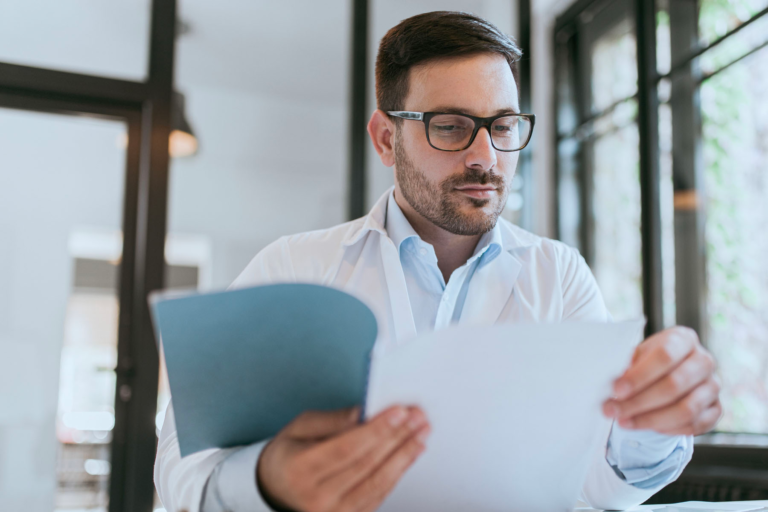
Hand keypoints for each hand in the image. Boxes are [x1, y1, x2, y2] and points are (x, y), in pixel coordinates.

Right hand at [257, 406, 429, 511]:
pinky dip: (398, 473)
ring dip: (404, 456)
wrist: (276, 489)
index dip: (376, 430)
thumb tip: (363, 412)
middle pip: (367, 465)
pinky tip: (409, 455)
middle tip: (417, 418)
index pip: (346, 449)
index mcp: (300, 469)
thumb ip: (333, 420)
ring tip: (420, 434)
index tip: (399, 412)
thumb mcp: (300, 427)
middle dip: (397, 438)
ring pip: (378, 484)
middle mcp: (316, 498)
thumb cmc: (289, 455)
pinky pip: (379, 495)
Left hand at [603, 326, 721, 435]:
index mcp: (684, 339)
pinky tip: (646, 427)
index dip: (639, 375)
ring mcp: (713, 386)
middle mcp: (704, 360)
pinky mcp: (716, 409)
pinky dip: (668, 429)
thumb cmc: (647, 361)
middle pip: (674, 385)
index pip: (665, 356)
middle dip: (639, 402)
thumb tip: (614, 384)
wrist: (667, 372)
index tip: (616, 389)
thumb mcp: (636, 355)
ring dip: (650, 420)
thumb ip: (627, 366)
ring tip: (624, 422)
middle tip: (613, 410)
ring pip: (686, 409)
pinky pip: (694, 425)